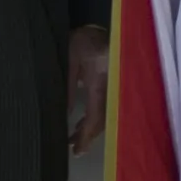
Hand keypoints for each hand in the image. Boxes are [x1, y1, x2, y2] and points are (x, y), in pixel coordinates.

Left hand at [67, 26, 108, 156]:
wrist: (100, 30)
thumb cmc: (83, 41)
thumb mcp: (69, 60)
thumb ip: (68, 87)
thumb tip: (64, 114)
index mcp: (101, 82)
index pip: (95, 116)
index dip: (86, 136)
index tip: (77, 150)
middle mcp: (113, 89)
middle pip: (102, 121)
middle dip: (87, 136)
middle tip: (72, 148)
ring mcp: (116, 89)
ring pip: (105, 116)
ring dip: (90, 128)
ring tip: (72, 139)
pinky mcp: (115, 88)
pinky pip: (106, 108)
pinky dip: (94, 118)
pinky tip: (82, 124)